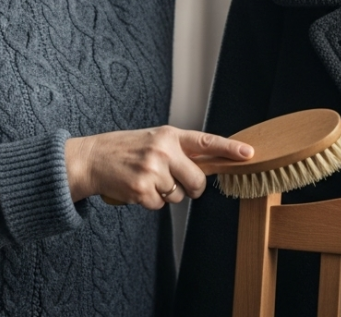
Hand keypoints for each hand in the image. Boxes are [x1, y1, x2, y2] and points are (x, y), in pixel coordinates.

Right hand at [65, 126, 253, 208]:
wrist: (92, 158)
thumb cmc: (125, 149)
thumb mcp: (154, 140)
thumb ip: (178, 151)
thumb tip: (206, 167)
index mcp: (169, 135)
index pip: (206, 142)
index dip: (229, 149)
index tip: (248, 153)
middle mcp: (163, 150)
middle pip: (197, 180)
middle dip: (192, 188)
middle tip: (176, 183)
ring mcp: (152, 170)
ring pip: (177, 196)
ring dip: (165, 194)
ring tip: (146, 179)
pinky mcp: (141, 189)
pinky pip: (159, 205)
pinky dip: (149, 202)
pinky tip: (137, 188)